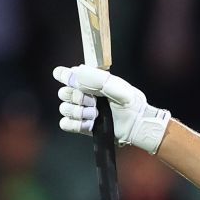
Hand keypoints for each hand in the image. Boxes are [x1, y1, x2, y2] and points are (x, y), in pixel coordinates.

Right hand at [53, 65, 171, 153]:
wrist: (136, 124)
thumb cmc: (130, 103)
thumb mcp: (118, 87)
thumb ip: (96, 79)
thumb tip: (75, 73)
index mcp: (89, 81)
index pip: (67, 74)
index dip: (64, 76)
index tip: (72, 81)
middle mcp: (83, 94)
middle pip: (64, 93)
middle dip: (77, 98)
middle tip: (94, 102)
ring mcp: (81, 111)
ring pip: (64, 109)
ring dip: (79, 112)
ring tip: (96, 114)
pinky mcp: (81, 126)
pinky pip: (65, 124)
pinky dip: (75, 124)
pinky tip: (89, 124)